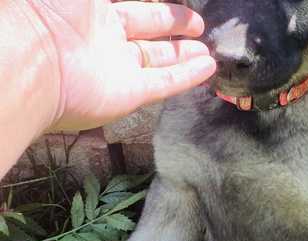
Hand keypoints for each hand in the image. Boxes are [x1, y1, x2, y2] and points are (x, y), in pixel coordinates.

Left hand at [31, 0, 215, 129]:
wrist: (30, 58)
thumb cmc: (54, 7)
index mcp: (93, 11)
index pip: (133, 9)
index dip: (158, 8)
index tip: (182, 9)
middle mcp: (106, 40)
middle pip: (148, 34)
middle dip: (175, 28)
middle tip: (199, 27)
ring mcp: (117, 70)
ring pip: (158, 62)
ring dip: (184, 56)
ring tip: (207, 51)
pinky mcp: (128, 95)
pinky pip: (164, 84)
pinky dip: (187, 77)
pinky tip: (207, 68)